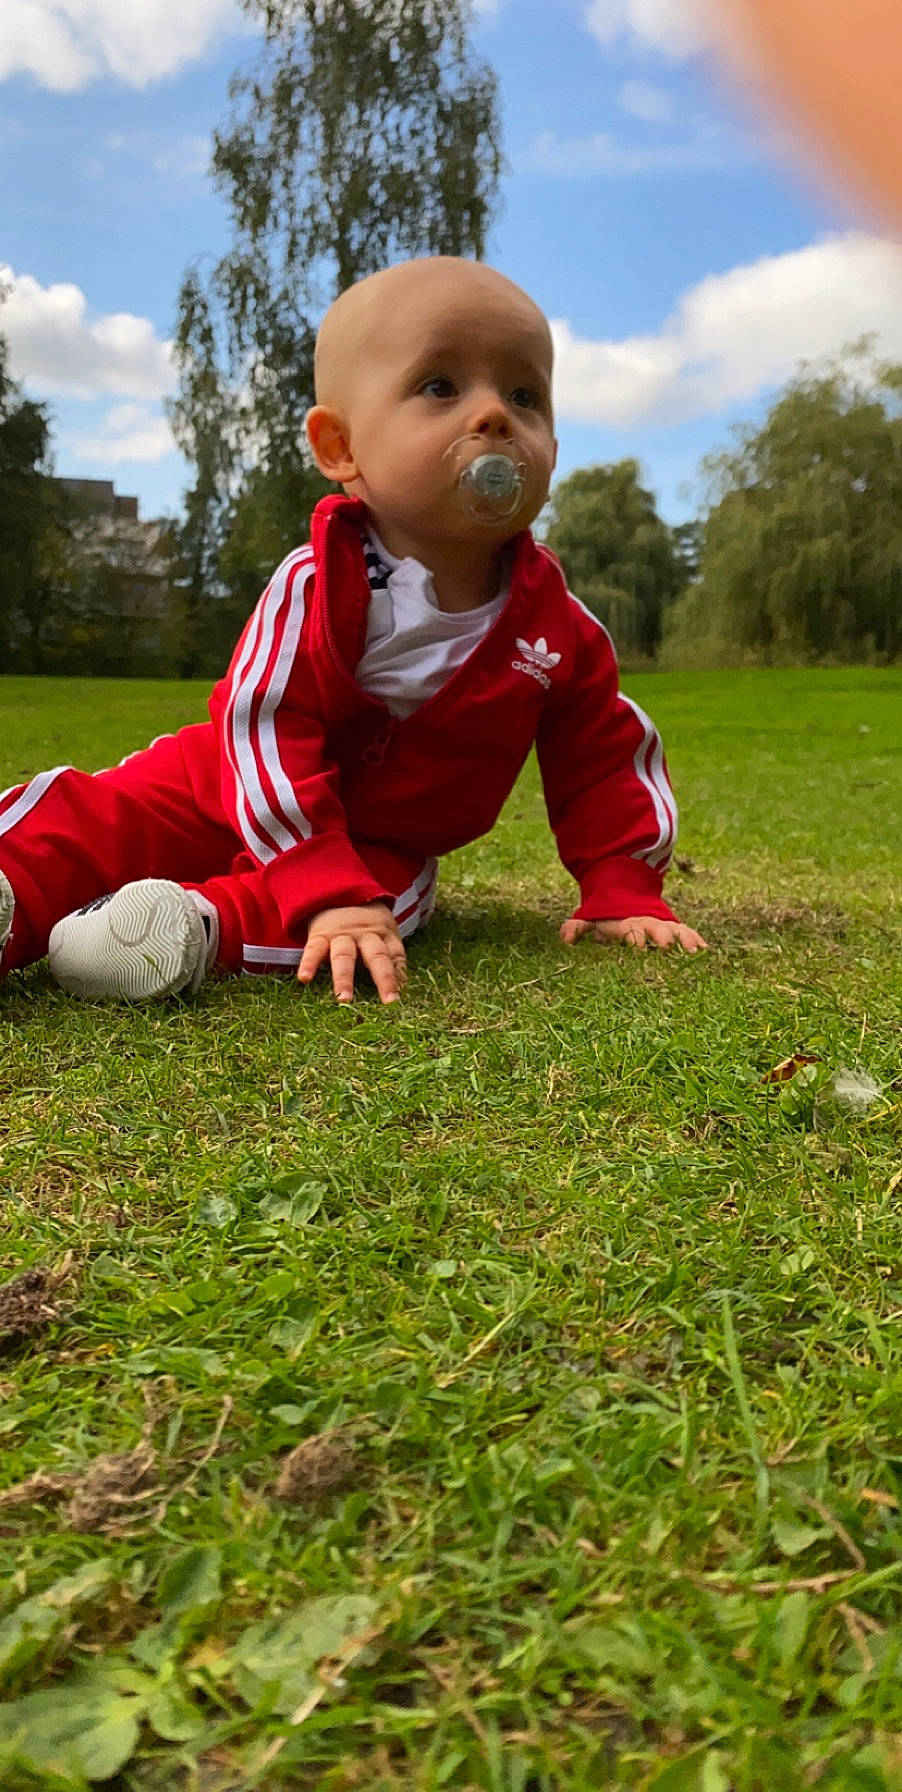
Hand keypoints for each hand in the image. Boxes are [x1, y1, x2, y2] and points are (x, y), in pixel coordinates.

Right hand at [297, 903, 406, 1003]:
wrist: (337, 891)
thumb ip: (392, 958)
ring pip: (344, 956)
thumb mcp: (384, 933)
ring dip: (344, 977)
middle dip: (384, 978)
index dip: (400, 976)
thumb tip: (403, 986)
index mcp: (384, 934)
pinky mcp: (319, 935)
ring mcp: (342, 935)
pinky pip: (314, 950)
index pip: (395, 956)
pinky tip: (304, 978)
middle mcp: (365, 935)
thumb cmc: (366, 923)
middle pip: (376, 956)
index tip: (401, 997)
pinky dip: (308, 964)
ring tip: (343, 999)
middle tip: (389, 1001)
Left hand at [560, 914, 708, 952]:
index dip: (634, 938)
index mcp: (627, 925)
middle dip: (662, 938)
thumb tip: (565, 938)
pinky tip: (705, 951)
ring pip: (675, 931)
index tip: (638, 948)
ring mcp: (662, 925)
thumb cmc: (606, 916)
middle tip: (667, 947)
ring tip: (694, 952)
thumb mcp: (590, 918)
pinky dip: (695, 939)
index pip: (631, 932)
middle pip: (656, 930)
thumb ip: (577, 927)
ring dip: (683, 940)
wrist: (626, 893)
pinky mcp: (674, 927)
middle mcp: (647, 924)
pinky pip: (687, 932)